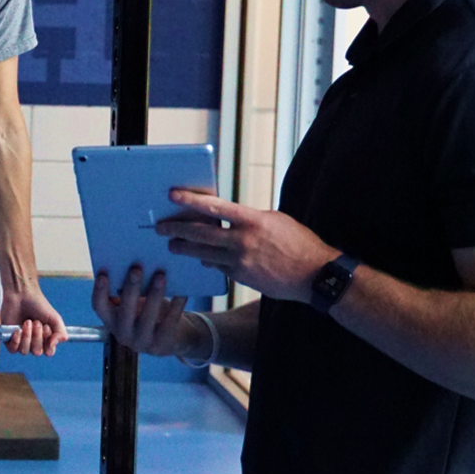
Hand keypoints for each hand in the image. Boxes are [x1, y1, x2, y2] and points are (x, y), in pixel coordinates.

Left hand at [0, 284, 67, 356]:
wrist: (21, 295)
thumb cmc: (39, 305)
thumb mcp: (55, 318)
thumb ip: (60, 333)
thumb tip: (53, 345)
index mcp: (45, 339)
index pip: (49, 352)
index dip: (48, 344)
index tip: (46, 327)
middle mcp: (33, 342)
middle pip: (37, 352)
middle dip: (37, 337)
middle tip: (36, 321)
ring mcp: (20, 341)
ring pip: (25, 351)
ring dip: (27, 336)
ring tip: (27, 322)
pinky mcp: (9, 339)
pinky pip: (13, 349)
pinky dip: (16, 340)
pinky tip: (17, 330)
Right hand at [91, 266, 189, 355]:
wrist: (173, 340)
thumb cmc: (150, 312)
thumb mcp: (137, 303)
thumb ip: (130, 290)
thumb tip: (134, 264)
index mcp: (111, 320)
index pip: (99, 307)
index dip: (99, 291)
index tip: (103, 274)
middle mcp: (122, 334)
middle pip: (124, 310)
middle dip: (130, 288)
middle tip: (136, 268)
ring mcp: (142, 341)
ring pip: (147, 317)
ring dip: (153, 294)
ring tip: (160, 275)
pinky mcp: (162, 344)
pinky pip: (169, 321)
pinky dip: (176, 305)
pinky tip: (182, 291)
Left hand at [159, 191, 333, 300]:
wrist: (314, 275)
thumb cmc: (298, 243)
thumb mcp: (275, 220)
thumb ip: (248, 219)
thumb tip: (227, 219)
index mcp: (252, 220)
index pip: (214, 208)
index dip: (190, 201)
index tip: (173, 195)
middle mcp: (242, 240)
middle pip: (200, 233)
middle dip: (176, 230)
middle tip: (160, 228)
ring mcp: (240, 261)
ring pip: (203, 253)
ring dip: (185, 249)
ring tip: (172, 245)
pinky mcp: (240, 277)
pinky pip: (217, 267)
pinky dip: (208, 261)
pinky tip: (200, 258)